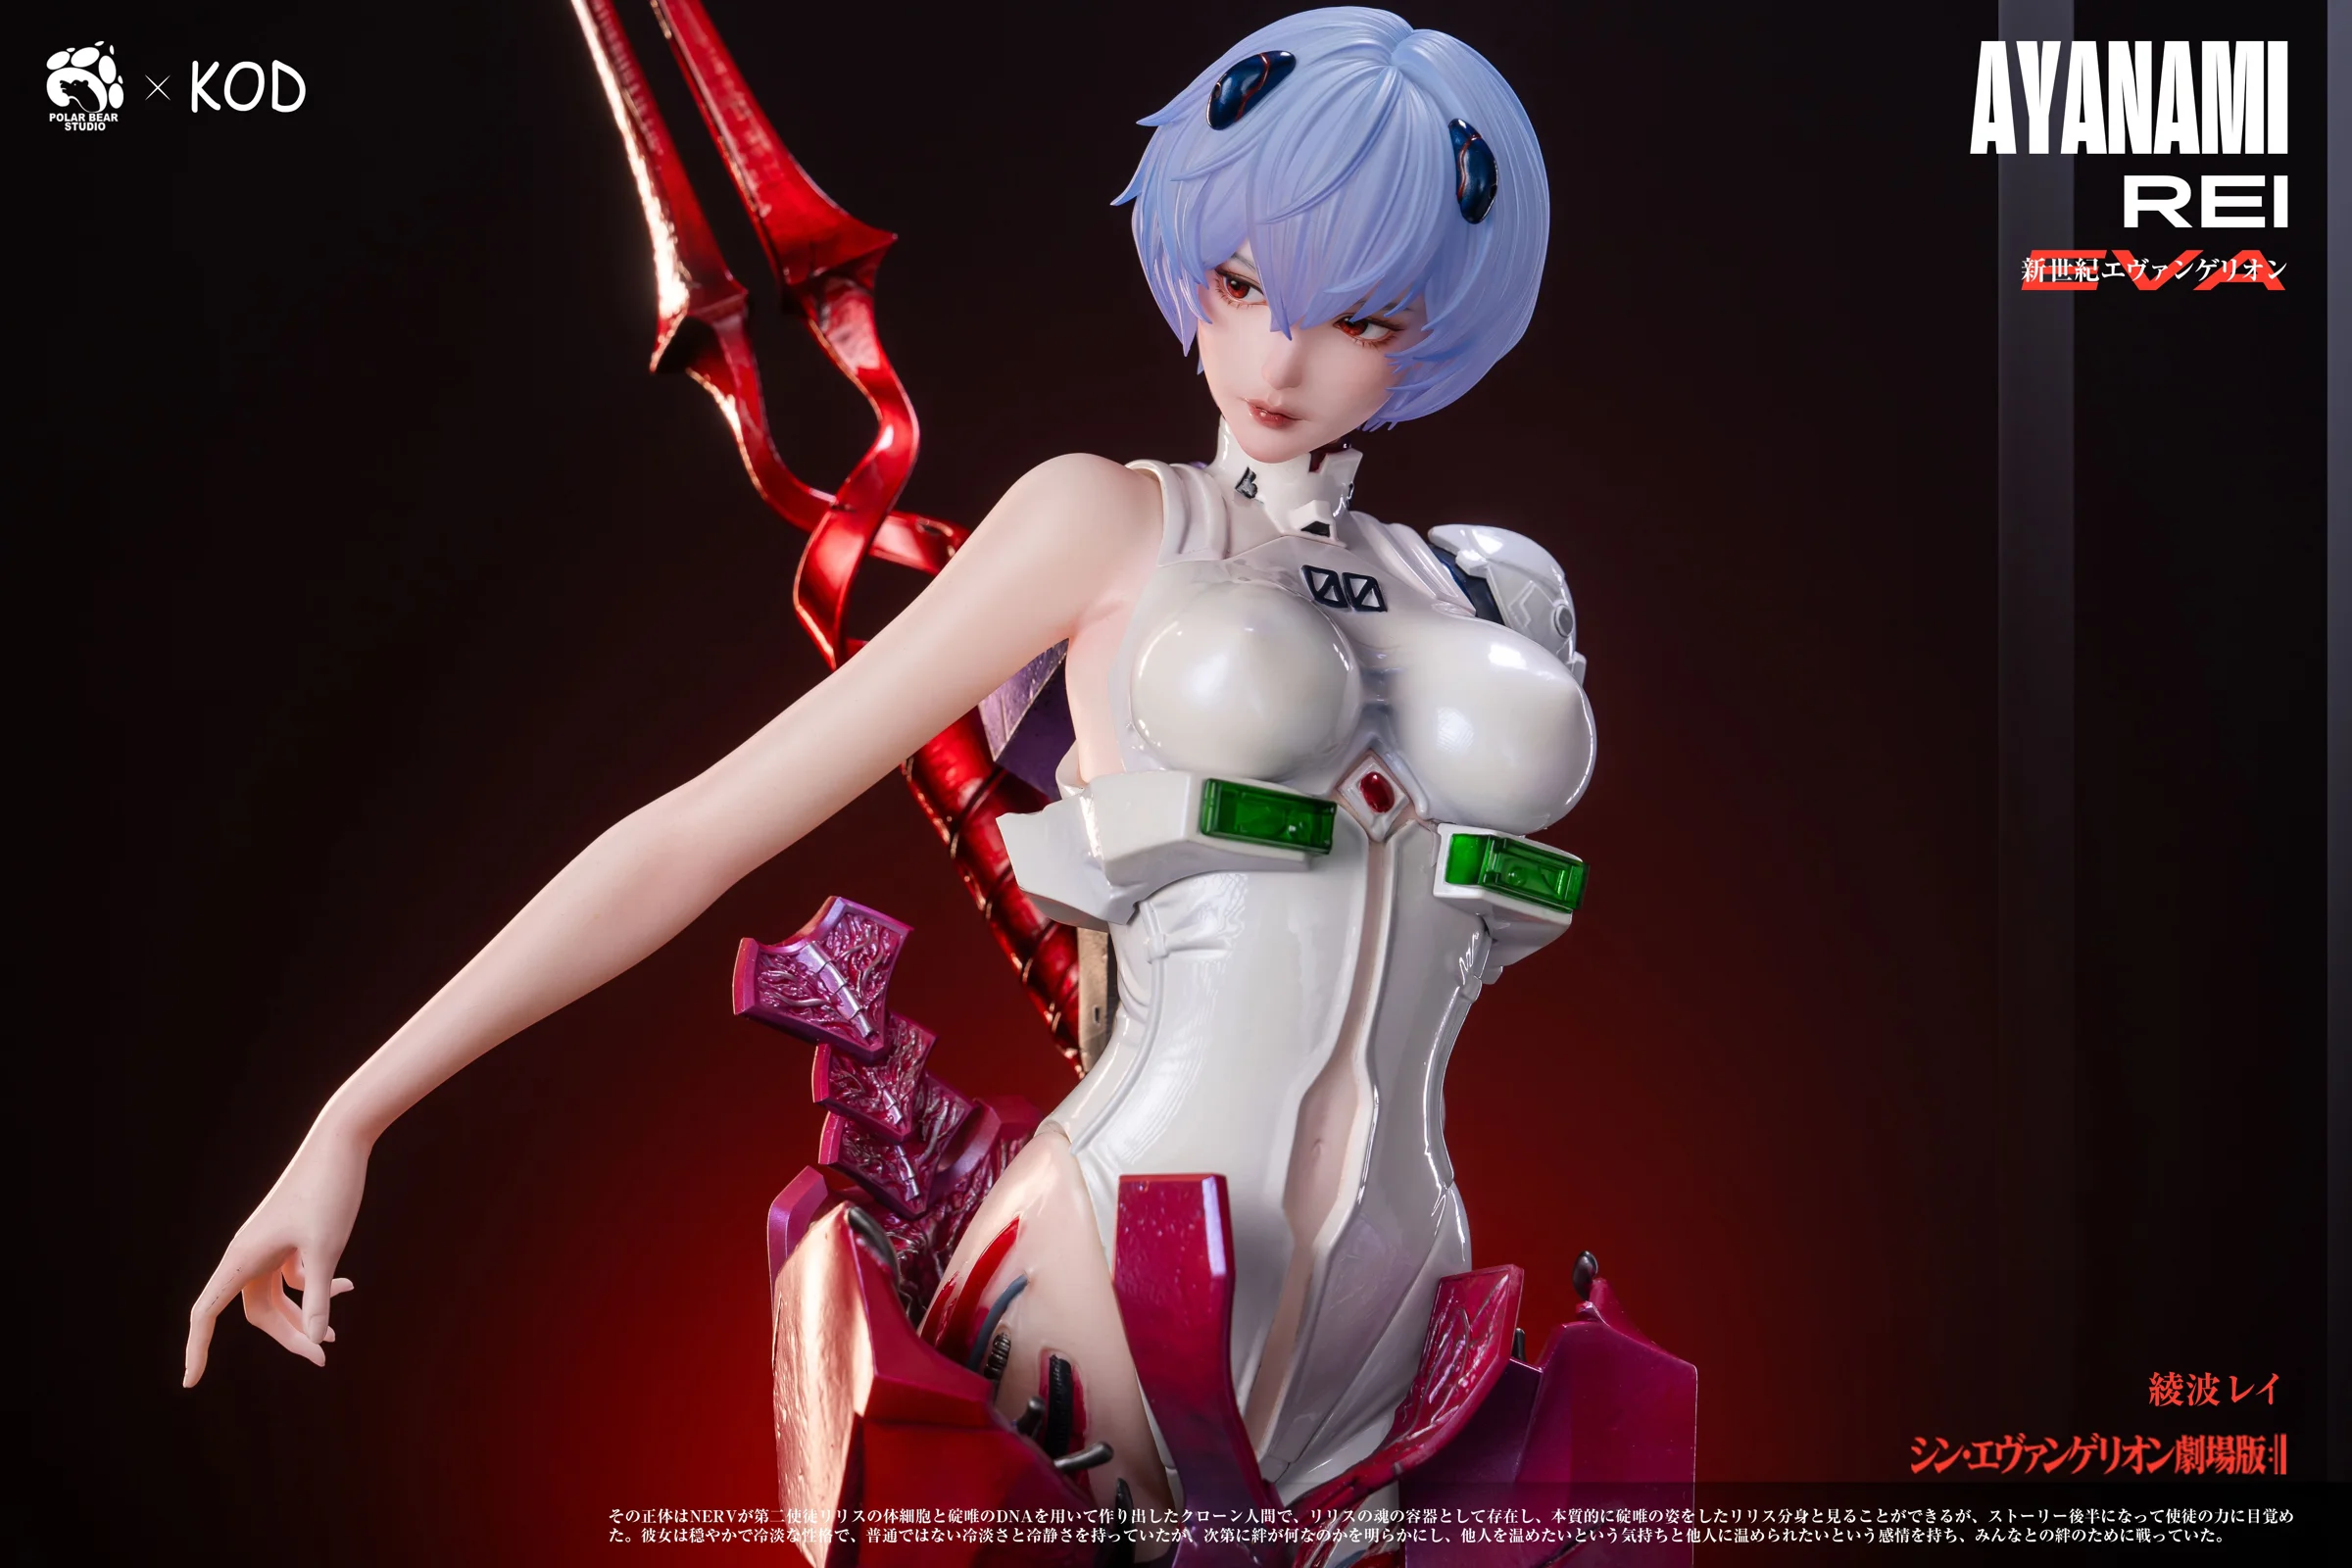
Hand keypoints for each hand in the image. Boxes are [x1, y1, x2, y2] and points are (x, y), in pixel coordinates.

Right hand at [184, 1121, 369, 1385]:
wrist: (342, 1142)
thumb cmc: (329, 1192)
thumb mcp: (326, 1250)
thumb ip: (318, 1297)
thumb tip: (312, 1337)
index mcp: (242, 1258)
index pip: (206, 1313)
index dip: (196, 1348)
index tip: (190, 1383)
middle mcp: (248, 1253)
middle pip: (257, 1312)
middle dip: (287, 1335)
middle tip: (324, 1355)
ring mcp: (269, 1245)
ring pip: (277, 1297)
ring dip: (303, 1315)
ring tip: (333, 1337)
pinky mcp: (290, 1236)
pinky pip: (294, 1275)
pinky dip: (317, 1287)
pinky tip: (348, 1286)